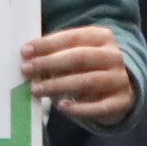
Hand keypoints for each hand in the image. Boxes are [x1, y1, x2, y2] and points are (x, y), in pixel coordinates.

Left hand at [22, 27, 136, 128]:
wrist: (122, 89)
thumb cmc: (90, 68)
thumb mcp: (78, 54)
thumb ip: (58, 54)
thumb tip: (28, 59)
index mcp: (102, 37)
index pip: (72, 37)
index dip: (48, 44)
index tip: (25, 51)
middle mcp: (113, 56)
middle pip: (80, 57)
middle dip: (50, 63)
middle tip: (26, 70)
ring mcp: (119, 79)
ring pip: (87, 81)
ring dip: (59, 85)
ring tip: (36, 90)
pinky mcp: (121, 102)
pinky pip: (100, 107)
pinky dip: (80, 108)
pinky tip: (62, 107)